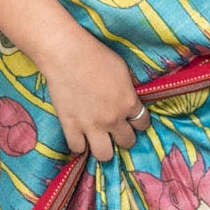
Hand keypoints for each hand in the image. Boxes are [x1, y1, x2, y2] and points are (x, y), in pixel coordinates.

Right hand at [36, 25, 149, 161]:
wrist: (66, 54)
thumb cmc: (96, 55)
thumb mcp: (122, 70)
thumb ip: (128, 90)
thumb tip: (130, 99)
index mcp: (129, 103)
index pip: (143, 124)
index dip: (138, 122)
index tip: (133, 120)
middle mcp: (113, 119)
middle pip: (127, 142)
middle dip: (123, 137)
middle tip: (116, 130)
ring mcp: (91, 125)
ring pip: (104, 155)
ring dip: (104, 148)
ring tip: (100, 140)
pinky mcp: (70, 126)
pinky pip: (77, 148)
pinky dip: (79, 145)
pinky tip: (80, 138)